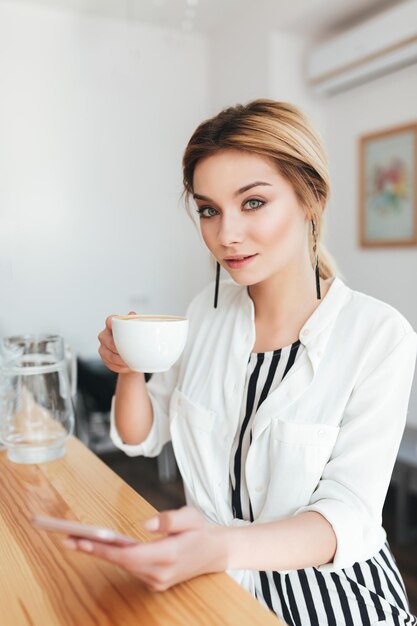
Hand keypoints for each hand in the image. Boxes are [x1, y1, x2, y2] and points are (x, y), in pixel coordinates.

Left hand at [62, 506, 229, 591]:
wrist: (217, 552)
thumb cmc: (202, 530)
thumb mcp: (190, 516)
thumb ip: (168, 519)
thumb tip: (145, 524)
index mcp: (169, 555)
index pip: (128, 555)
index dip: (104, 549)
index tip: (83, 541)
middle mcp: (161, 573)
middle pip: (120, 562)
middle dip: (94, 550)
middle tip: (68, 540)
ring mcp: (158, 581)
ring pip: (124, 567)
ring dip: (102, 554)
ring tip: (79, 541)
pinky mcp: (156, 582)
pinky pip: (132, 569)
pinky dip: (116, 558)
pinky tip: (101, 547)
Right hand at [97, 311, 135, 373]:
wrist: (131, 356)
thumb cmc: (132, 340)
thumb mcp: (135, 331)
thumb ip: (134, 322)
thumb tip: (132, 314)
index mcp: (111, 325)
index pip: (109, 321)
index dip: (112, 323)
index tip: (118, 326)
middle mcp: (104, 335)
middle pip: (110, 342)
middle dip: (120, 349)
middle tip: (131, 353)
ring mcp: (102, 348)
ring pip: (110, 356)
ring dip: (121, 361)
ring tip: (131, 362)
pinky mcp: (103, 359)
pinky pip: (110, 364)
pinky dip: (120, 367)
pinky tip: (127, 367)